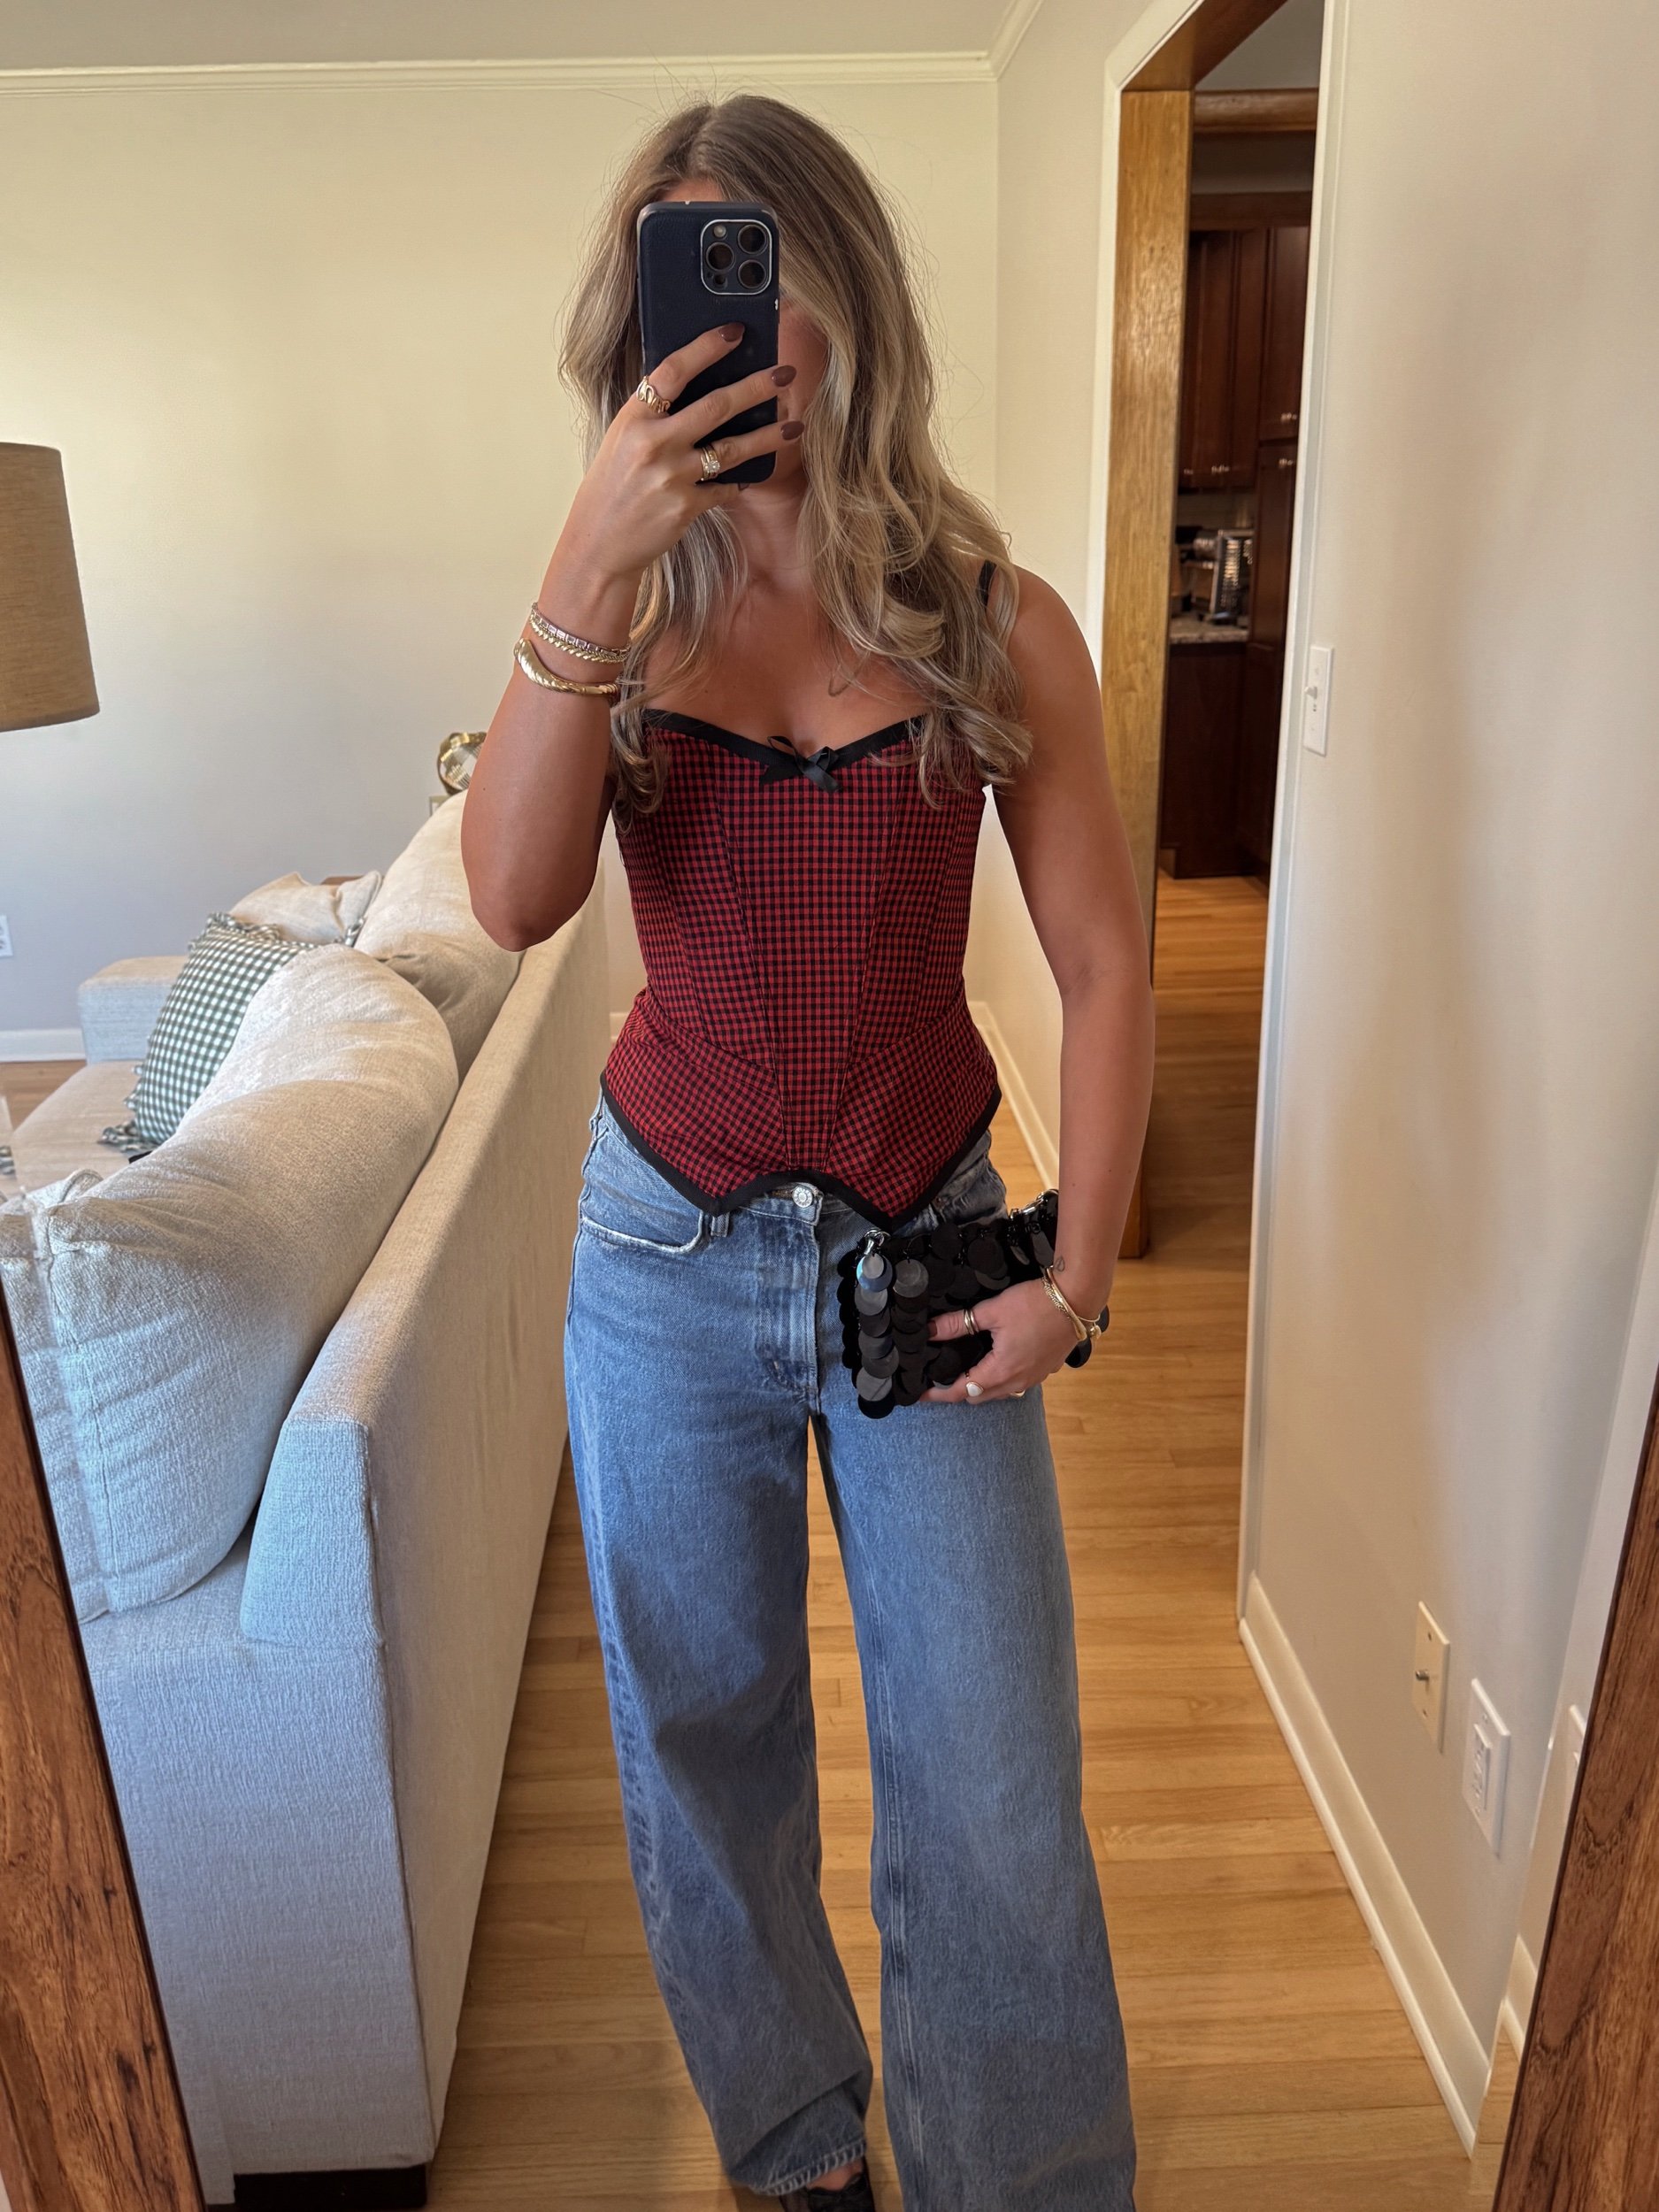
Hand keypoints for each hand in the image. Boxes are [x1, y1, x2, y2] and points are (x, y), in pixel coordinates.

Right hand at [551, 324, 800, 589]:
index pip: (674, 371)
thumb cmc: (613, 487)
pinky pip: (725, 487)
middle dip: (757, 387)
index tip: (735, 332)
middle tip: (785, 373)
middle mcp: (653, 443)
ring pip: (732, 449)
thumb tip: (702, 388)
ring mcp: (671, 476)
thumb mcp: (623, 440)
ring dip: (768, 436)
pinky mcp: (686, 507)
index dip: (706, 347)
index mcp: (634, 418)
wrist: (598, 543)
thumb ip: (655, 415)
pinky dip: (739, 481)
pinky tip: (753, 474)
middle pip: (716, 405)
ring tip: (794, 426)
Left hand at [918, 1277, 1083, 1403]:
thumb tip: (930, 1330)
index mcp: (1001, 1371)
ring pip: (1000, 1392)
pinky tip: (997, 1361)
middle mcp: (1018, 1382)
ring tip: (966, 1370)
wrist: (1077, 1298)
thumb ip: (958, 1323)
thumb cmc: (1034, 1303)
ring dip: (981, 1387)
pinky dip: (1001, 1380)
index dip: (939, 1395)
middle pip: (980, 1396)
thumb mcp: (991, 1310)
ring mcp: (1035, 1378)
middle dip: (958, 1391)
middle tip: (940, 1377)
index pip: (962, 1392)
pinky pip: (1017, 1384)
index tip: (921, 1395)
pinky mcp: (1046, 1369)